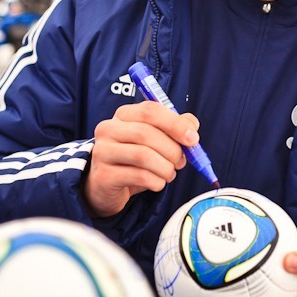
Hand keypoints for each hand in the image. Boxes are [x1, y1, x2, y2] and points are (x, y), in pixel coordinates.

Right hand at [85, 101, 196, 216]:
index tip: (193, 138)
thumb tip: (191, 126)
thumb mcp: (154, 139)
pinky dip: (157, 181)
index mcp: (124, 115)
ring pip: (142, 155)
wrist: (106, 186)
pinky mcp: (104, 175)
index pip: (150, 110)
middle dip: (172, 149)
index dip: (175, 124)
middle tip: (181, 161)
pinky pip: (139, 176)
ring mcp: (103, 152)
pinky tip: (158, 183)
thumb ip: (175, 127)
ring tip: (170, 173)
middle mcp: (108, 129)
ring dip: (165, 167)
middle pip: (146, 133)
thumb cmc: (134, 159)